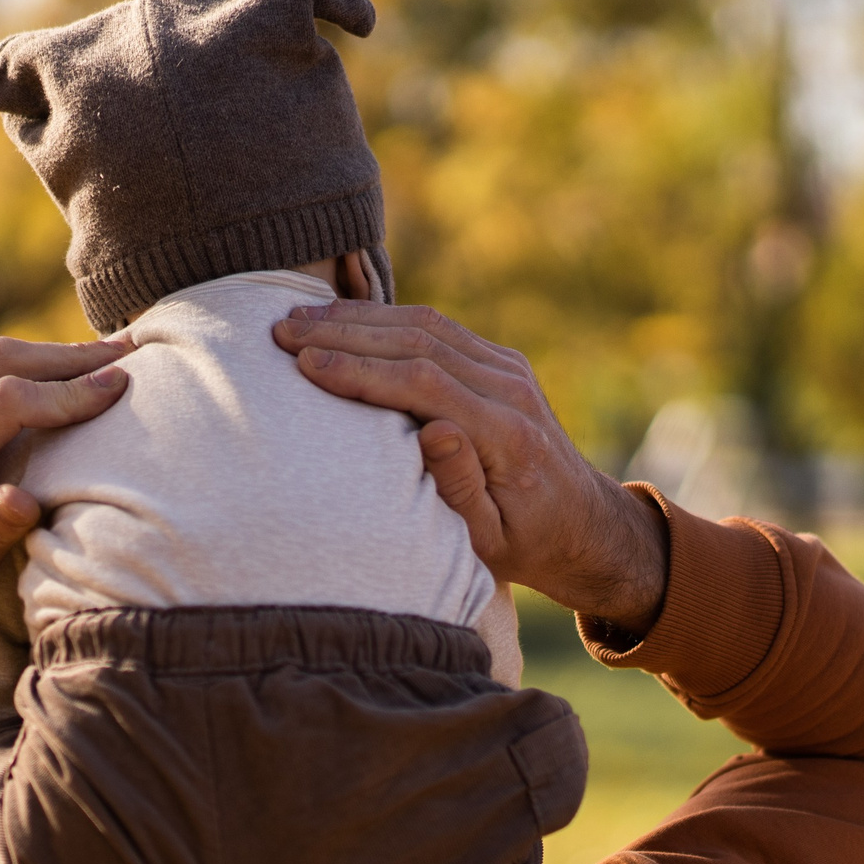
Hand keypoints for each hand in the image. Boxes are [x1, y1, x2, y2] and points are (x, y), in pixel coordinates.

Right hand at [270, 302, 668, 637]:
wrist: (582, 524)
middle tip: (281, 330)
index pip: (422, 383)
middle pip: (419, 341)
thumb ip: (460, 489)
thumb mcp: (489, 542)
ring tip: (297, 318)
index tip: (303, 363)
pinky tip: (340, 319)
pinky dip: (384, 319)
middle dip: (344, 332)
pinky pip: (437, 328)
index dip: (358, 369)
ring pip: (425, 325)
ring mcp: (510, 369)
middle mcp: (512, 390)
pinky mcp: (502, 362)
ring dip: (357, 318)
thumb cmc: (524, 545)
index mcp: (507, 435)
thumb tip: (433, 431)